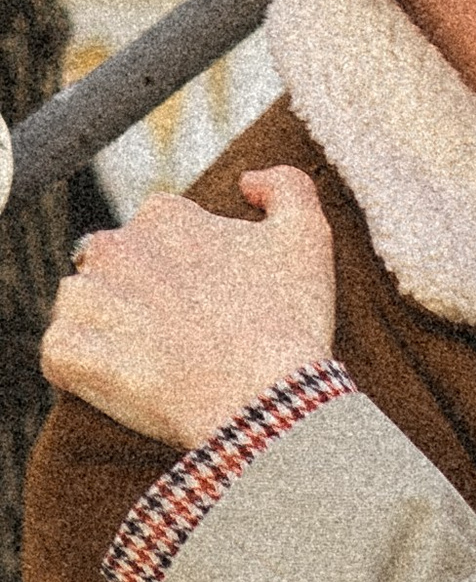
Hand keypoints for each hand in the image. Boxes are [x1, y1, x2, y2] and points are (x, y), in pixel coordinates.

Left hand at [42, 166, 338, 449]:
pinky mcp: (68, 351)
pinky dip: (83, 370)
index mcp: (166, 216)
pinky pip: (60, 355)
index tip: (209, 301)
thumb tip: (248, 181)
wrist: (266, 400)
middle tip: (183, 335)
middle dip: (139, 294)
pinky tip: (127, 381)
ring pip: (81, 306)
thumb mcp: (308, 237)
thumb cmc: (290, 321)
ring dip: (105, 328)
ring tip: (153, 359)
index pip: (157, 232)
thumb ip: (286, 185)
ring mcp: (88, 300)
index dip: (185, 268)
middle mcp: (116, 247)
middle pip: (113, 266)